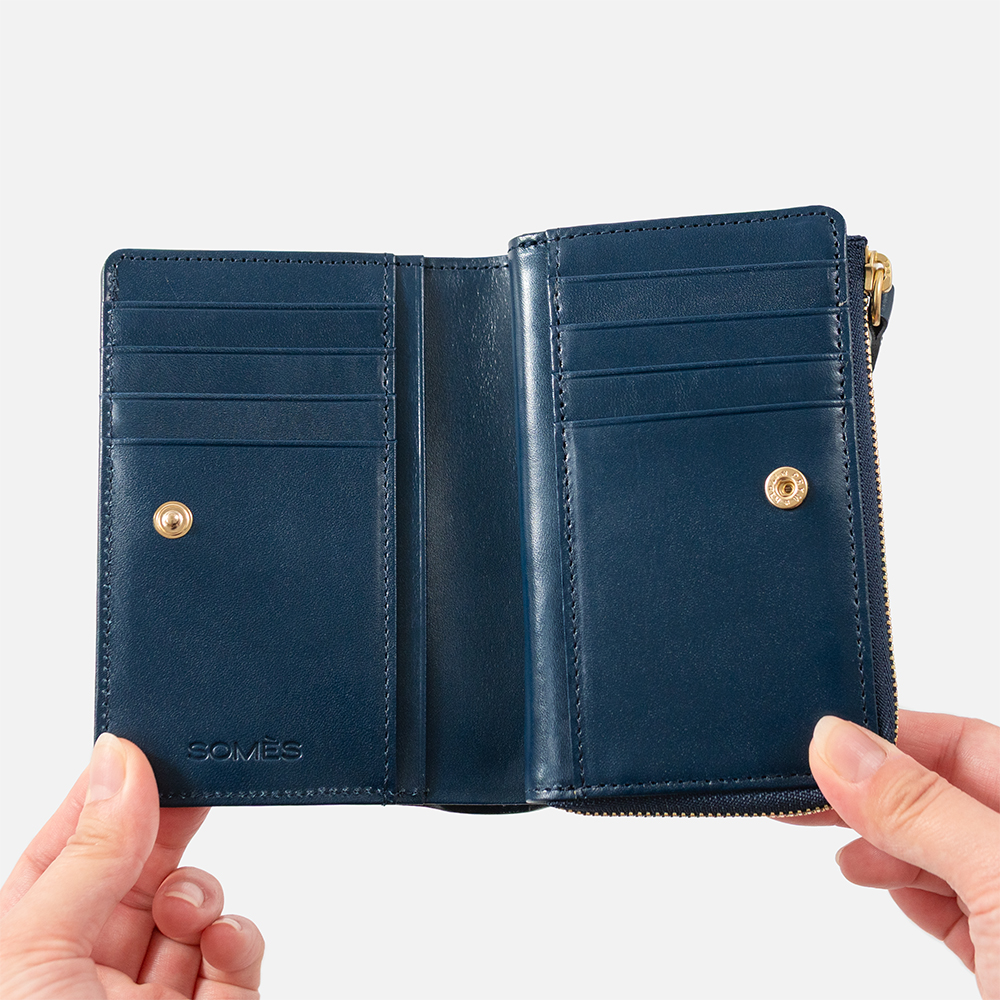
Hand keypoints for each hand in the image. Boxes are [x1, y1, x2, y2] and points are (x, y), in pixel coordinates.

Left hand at [0, 734, 263, 998]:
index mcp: (28, 944)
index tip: (141, 746)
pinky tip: (219, 943)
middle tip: (196, 781)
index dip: (103, 794)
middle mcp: (87, 966)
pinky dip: (238, 936)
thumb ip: (89, 853)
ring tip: (184, 914)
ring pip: (195, 902)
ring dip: (200, 894)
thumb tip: (121, 761)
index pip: (66, 846)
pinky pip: (239, 949)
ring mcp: (152, 994)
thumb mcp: (37, 949)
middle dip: (169, 822)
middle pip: (139, 865)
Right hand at [785, 710, 998, 998]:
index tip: (817, 743)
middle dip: (872, 791)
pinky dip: (902, 886)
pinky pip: (946, 900)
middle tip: (800, 796)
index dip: (890, 735)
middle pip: (943, 791)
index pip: (966, 743)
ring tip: (836, 847)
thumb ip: (920, 807)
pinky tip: (874, 881)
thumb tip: (837, 741)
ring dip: (880, 840)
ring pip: (938, 845)